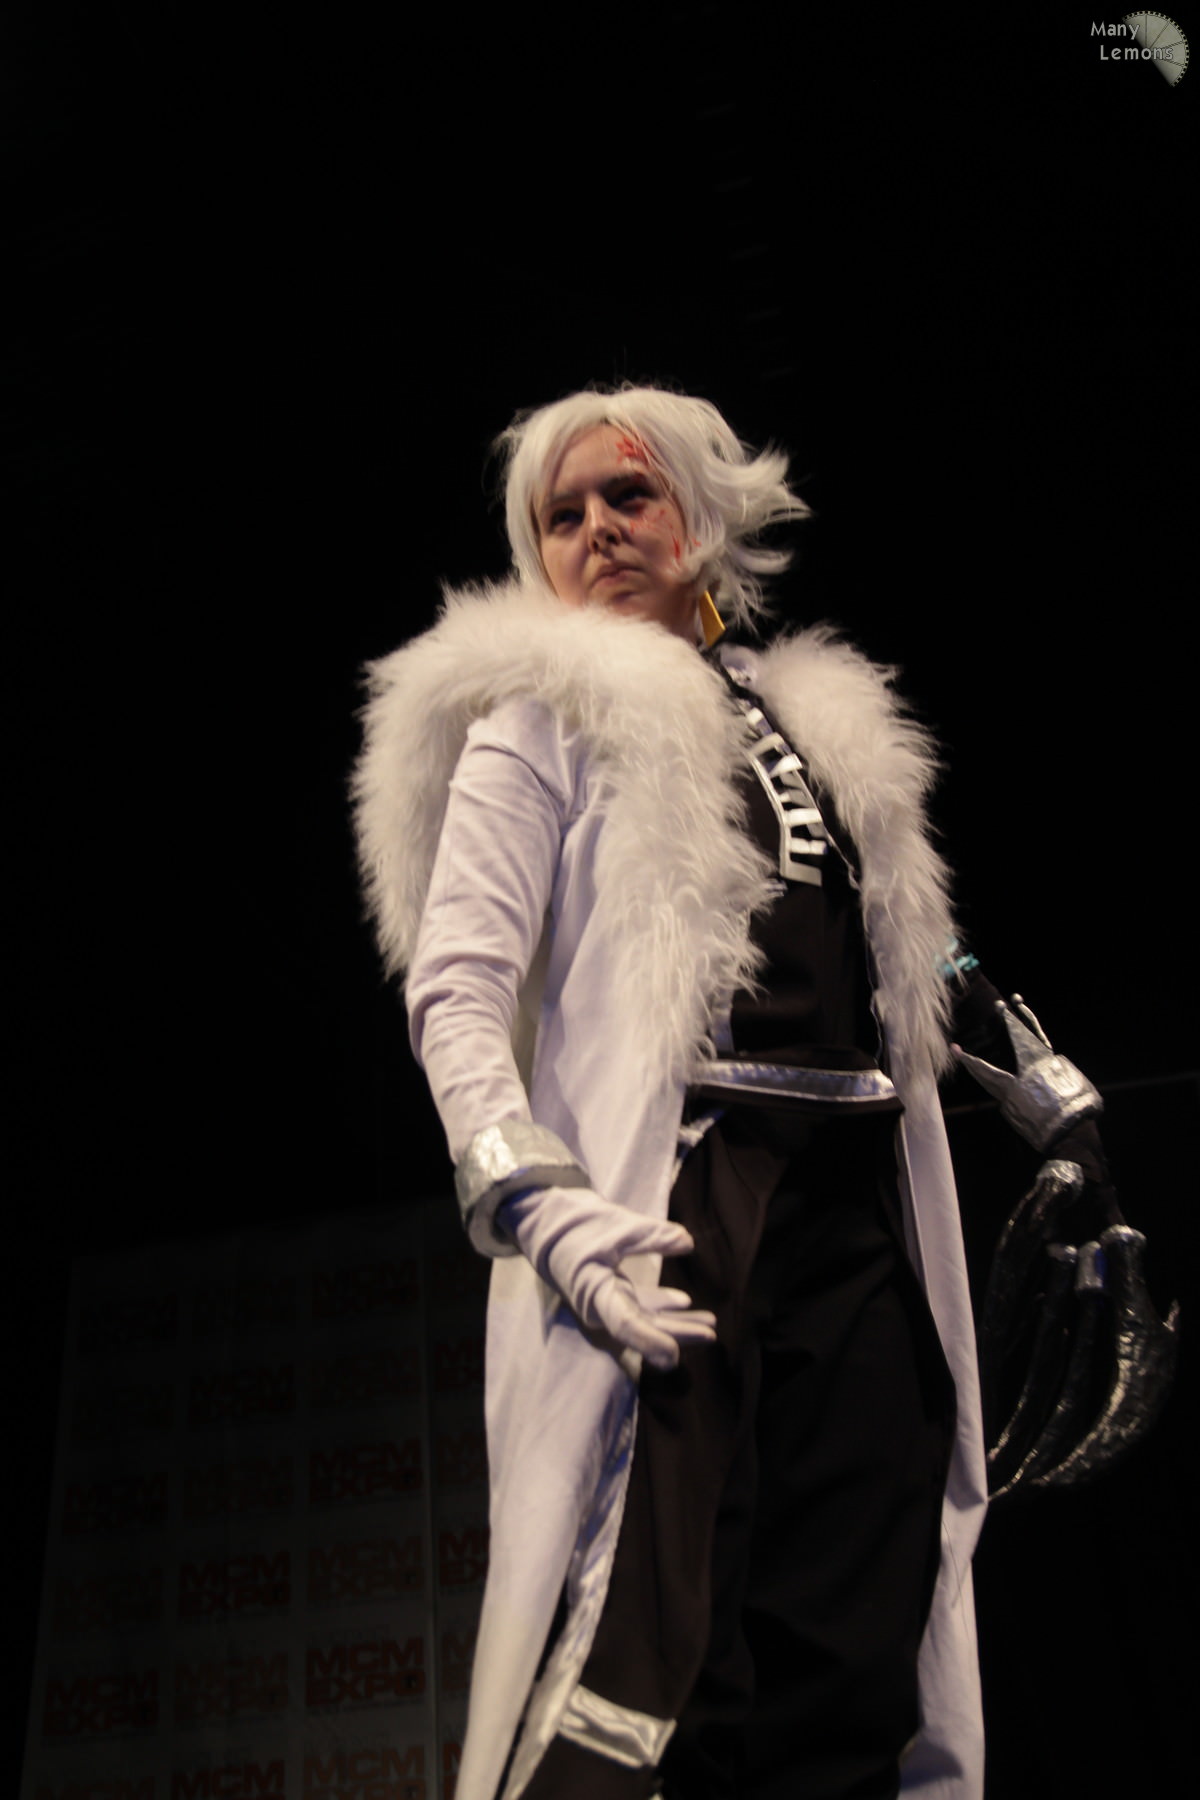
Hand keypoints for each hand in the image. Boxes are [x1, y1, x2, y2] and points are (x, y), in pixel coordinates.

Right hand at [500, 1185, 716, 1370]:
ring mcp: (607, 1301)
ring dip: (676, 1323)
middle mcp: (602, 1306)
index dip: (650, 1342)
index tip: (674, 1356)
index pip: (626, 1326)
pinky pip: (640, 1307)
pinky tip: (684, 1303)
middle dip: (678, 1333)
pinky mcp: (611, 1292)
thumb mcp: (617, 1226)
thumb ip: (652, 1236)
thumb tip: (688, 1242)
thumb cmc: (576, 1224)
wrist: (544, 1220)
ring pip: (645, 1320)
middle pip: (644, 1328)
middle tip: (712, 1334)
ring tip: (709, 1324)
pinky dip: (662, 1306)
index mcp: (597, 1294)